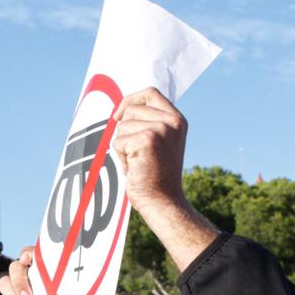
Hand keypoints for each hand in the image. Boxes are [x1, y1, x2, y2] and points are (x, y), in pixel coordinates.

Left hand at [113, 89, 220, 266]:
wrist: (163, 202)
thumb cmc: (156, 176)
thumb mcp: (160, 143)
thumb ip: (149, 123)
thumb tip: (121, 110)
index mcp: (177, 120)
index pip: (150, 93)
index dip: (130, 99)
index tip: (119, 115)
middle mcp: (172, 121)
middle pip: (131, 109)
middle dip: (124, 131)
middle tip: (136, 154)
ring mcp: (161, 129)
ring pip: (122, 126)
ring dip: (122, 146)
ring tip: (137, 162)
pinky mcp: (147, 140)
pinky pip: (117, 141)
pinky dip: (120, 157)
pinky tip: (134, 168)